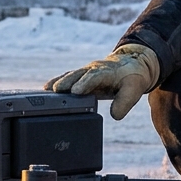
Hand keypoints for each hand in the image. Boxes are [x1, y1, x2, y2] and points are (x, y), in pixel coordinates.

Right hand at [44, 43, 160, 119]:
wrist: (131, 64)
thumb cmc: (132, 78)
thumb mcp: (134, 91)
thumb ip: (125, 102)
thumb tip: (115, 115)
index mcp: (107, 71)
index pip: (95, 76)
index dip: (85, 83)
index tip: (76, 91)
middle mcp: (94, 69)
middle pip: (78, 74)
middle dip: (67, 81)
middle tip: (55, 90)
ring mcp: (86, 71)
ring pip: (71, 75)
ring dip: (59, 81)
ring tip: (46, 90)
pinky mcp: (82, 76)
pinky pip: (68, 77)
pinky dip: (58, 82)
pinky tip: (46, 89)